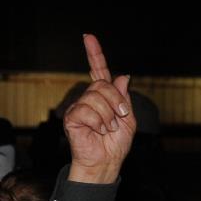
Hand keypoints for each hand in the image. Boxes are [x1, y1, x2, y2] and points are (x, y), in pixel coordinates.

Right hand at [64, 34, 135, 183]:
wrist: (106, 163)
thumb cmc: (116, 144)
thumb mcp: (128, 119)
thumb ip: (124, 98)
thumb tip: (121, 76)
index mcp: (103, 98)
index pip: (99, 72)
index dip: (95, 54)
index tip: (88, 37)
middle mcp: (89, 99)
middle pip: (102, 84)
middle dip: (117, 102)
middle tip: (119, 119)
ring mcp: (79, 107)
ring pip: (96, 97)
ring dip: (108, 116)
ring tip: (107, 129)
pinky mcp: (72, 118)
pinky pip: (87, 110)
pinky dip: (98, 123)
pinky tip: (98, 132)